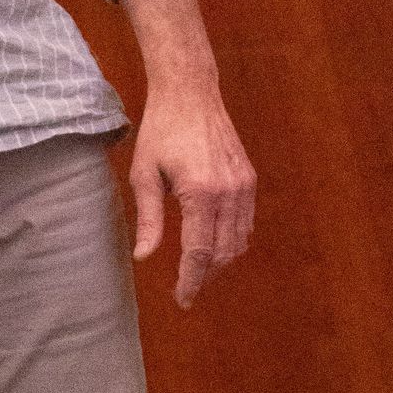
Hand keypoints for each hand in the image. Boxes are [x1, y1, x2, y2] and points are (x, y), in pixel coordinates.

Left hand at [128, 85, 256, 308]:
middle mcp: (229, 192)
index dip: (191, 281)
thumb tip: (144, 257)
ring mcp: (244, 185)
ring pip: (239, 241)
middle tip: (187, 289)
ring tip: (199, 271)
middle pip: (224, 253)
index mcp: (200, 193)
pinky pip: (246, 222)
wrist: (191, 93)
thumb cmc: (161, 130)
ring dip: (220, 261)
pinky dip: (233, 240)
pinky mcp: (249, 179)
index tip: (182, 299)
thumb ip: (148, 219)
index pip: (200, 252)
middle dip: (206, 276)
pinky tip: (215, 244)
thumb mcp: (144, 174)